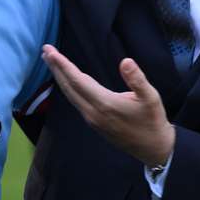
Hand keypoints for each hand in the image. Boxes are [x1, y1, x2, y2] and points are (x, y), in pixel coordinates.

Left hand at [41, 44, 174, 166]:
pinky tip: (67, 81)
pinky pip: (75, 101)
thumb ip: (137, 79)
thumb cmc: (153, 121)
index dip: (63, 65)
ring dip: (60, 77)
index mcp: (104, 104)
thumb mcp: (151, 98)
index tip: (50, 51)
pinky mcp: (94, 123)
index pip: (77, 80)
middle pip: (68, 87)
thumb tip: (126, 61)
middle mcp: (93, 112)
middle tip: (46, 50)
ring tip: (52, 62)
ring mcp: (91, 119)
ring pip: (70, 95)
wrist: (153, 149)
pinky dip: (68, 87)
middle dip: (56, 68)